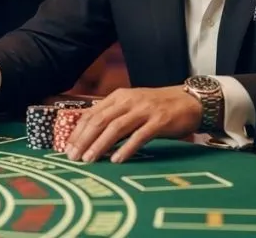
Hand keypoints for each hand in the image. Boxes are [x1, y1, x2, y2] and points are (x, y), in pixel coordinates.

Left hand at [66, 86, 201, 163]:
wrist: (189, 100)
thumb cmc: (157, 107)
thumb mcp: (132, 106)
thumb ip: (113, 116)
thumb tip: (89, 135)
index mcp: (119, 96)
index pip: (92, 113)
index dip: (78, 131)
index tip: (67, 148)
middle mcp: (129, 101)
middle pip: (101, 120)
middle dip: (84, 140)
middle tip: (73, 157)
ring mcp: (144, 110)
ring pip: (116, 128)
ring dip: (100, 144)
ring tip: (89, 159)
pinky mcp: (159, 121)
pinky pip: (140, 136)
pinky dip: (126, 148)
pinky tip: (117, 159)